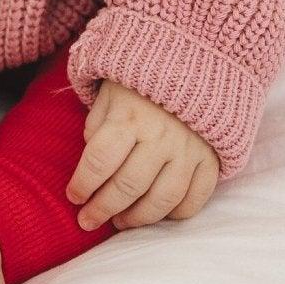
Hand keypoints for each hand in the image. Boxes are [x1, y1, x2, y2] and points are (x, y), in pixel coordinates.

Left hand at [65, 79, 219, 230]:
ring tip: (119, 222)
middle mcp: (161, 135)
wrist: (197, 62)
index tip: (73, 196)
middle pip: (128, 186)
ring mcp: (189, 150)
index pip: (99, 160)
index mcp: (130, 116)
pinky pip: (195, 199)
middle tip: (88, 220)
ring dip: (137, 218)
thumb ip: (97, 126)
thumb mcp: (110, 93)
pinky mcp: (211, 159)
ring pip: (162, 199)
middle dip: (102, 209)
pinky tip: (157, 214)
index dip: (82, 184)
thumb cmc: (142, 81)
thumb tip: (93, 165)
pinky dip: (175, 214)